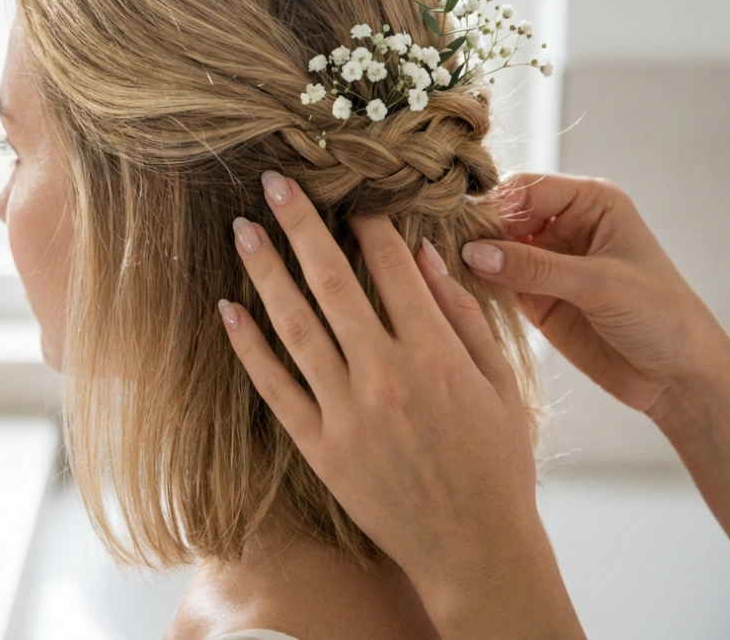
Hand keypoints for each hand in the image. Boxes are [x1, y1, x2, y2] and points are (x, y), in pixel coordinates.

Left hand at [218, 170, 581, 637]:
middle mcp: (386, 375)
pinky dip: (249, 347)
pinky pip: (275, 387)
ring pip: (294, 325)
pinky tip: (228, 309)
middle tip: (274, 181)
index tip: (352, 195)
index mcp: (436, 354)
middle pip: (332, 281)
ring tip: (243, 229)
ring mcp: (347, 412)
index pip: (392, 267)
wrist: (475, 549)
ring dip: (266, 271)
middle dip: (301, 224)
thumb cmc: (497, 464)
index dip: (369, 224)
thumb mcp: (501, 384)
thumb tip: (425, 254)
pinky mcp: (319, 447)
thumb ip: (462, 316)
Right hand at [458, 172, 729, 422]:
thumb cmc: (661, 316)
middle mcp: (564, 226)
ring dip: (471, 259)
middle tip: (444, 249)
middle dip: (475, 231)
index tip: (463, 228)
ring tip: (442, 269)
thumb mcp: (600, 284)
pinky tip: (454, 289)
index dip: (493, 205)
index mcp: (590, 203)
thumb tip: (473, 252)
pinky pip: (495, 282)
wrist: (678, 376)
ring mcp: (546, 263)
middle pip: (502, 215)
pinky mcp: (534, 298)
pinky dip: (475, 285)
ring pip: (493, 249)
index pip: (525, 189)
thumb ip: (536, 268)